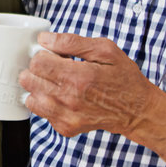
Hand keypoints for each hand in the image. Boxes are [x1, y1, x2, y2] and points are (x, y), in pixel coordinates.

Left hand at [19, 31, 162, 139]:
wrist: (137, 110)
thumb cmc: (124, 78)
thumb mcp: (106, 50)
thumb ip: (72, 42)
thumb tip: (44, 39)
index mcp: (79, 77)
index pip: (37, 63)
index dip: (42, 55)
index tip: (53, 56)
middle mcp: (70, 99)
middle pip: (28, 80)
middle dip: (37, 70)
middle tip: (53, 68)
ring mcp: (66, 116)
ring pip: (30, 98)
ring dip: (39, 87)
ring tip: (57, 83)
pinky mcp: (65, 128)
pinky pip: (41, 113)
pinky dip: (47, 103)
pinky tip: (62, 97)